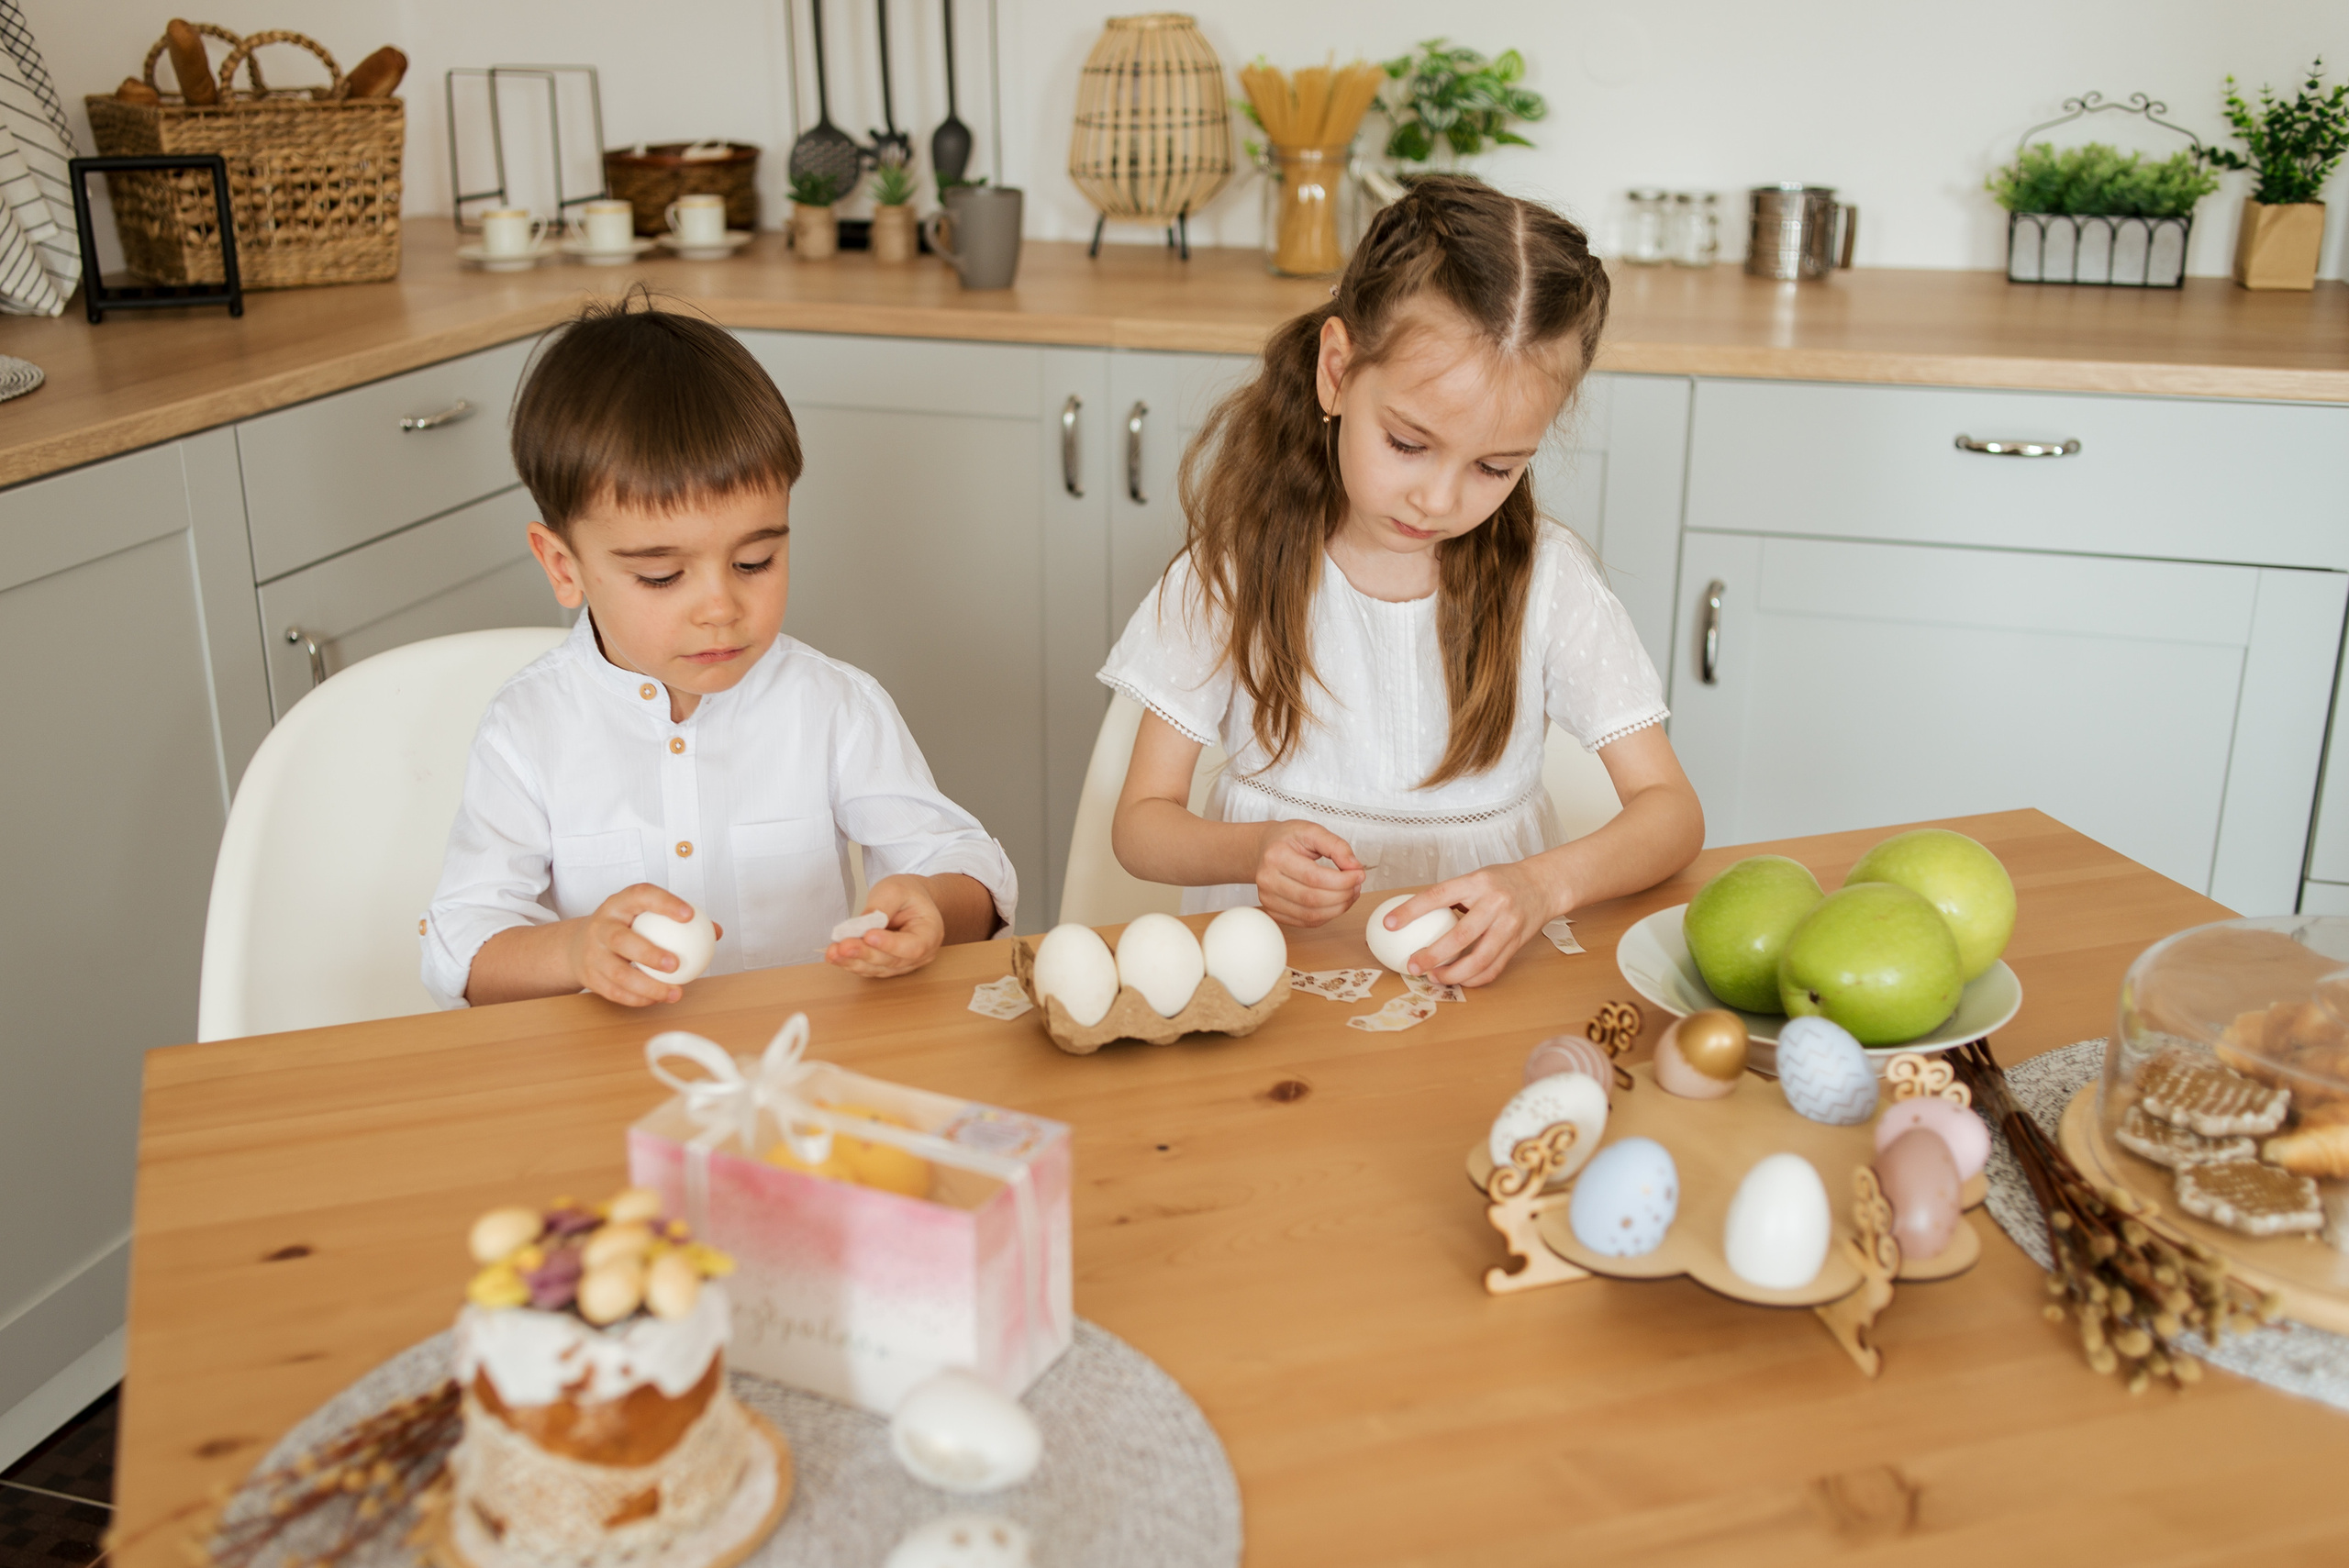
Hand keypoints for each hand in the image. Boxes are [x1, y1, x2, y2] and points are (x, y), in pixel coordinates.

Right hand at [569, 883, 704, 1006]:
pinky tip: (658, 999)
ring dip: (648, 986)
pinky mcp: (589, 977)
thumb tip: (714, 931)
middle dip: (649, 953)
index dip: (664, 903)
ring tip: (675, 992)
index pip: (641, 896)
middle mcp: (601, 926)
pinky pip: (615, 992)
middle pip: (620, 939)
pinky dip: (638, 998)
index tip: (690, 915)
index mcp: (619, 904)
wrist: (578, 945)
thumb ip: (678, 920)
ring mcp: (592, 953)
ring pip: (618, 973)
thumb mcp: (645, 915)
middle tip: (677, 965)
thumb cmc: (625, 927)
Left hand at [824, 874, 945, 977]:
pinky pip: (870, 968)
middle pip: (892, 961)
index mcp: (930, 933)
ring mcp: (904, 963)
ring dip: (853, 962)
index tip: (869, 935)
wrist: (909, 900)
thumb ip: (881, 906)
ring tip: (833, 952)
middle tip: (843, 946)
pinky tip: (835, 956)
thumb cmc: (907, 894)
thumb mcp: (896, 889)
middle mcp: (921, 954)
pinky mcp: (887, 966)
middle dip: (865, 954)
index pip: (913, 946)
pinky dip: (851, 963)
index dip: (891, 945)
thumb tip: (862, 925)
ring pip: (878, 969)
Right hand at [1253, 819, 1364, 926]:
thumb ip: (1336, 846)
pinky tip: (1335, 903)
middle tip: (1357, 885)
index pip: (1314, 877)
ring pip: (1310, 915)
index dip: (1342, 881)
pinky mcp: (1273, 911)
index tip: (1359, 875)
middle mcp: (1267, 880)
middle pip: (1312, 899)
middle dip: (1343, 896)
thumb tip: (1354, 867)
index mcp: (1276, 856)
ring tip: (1349, 894)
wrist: (1264, 848)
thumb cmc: (1288, 839)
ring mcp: (1267, 899)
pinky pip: (1305, 922)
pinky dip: (1326, 916)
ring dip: (1338, 908)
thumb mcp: (1312, 831)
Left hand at [1381, 859, 1561, 988]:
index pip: (1438, 895)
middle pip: (1460, 935)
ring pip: (1479, 959)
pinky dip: (1473, 979)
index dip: (1411, 910)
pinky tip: (1457, 980)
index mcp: (1477, 882)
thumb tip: (1412, 914)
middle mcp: (1495, 903)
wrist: (1545, 885)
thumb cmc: (1503, 881)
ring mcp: (1508, 925)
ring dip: (1453, 974)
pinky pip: (1493, 968)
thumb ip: (1451, 895)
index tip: (1389, 924)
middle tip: (1412, 965)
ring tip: (1433, 978)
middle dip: (1433, 955)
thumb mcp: (1476, 878)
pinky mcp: (1517, 943)